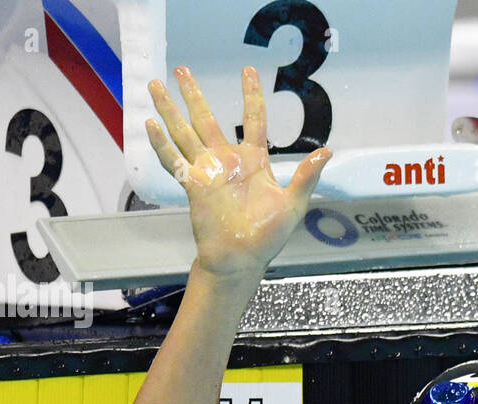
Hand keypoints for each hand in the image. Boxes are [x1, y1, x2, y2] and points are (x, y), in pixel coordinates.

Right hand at [146, 65, 330, 277]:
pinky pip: (173, 160)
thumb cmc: (268, 235)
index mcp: (254, 161)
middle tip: (181, 69)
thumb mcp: (293, 204)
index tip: (247, 71)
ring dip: (169, 110)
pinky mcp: (192, 186)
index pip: (253, 120)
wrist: (243, 259)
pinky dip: (161, 143)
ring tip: (155, 85)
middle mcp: (227, 161)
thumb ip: (306, 176)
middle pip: (206, 119)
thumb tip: (328, 151)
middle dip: (193, 94)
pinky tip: (149, 123)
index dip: (251, 95)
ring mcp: (207, 172)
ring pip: (184, 133)